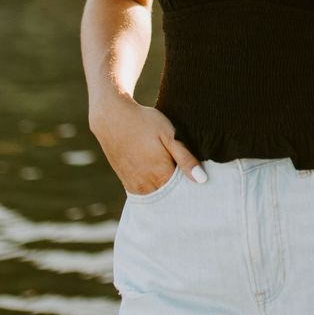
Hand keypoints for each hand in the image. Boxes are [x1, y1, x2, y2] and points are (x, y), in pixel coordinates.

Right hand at [91, 97, 205, 191]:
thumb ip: (185, 158)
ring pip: (156, 197)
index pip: (182, 192)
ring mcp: (134, 185)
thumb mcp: (169, 135)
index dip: (192, 188)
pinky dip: (153, 190)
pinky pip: (143, 194)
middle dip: (179, 193)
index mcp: (161, 175)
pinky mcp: (126, 181)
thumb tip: (202, 180)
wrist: (111, 117)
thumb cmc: (144, 122)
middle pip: (169, 197)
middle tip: (188, 180)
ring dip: (165, 192)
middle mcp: (146, 185)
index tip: (200, 182)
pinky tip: (158, 180)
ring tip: (173, 178)